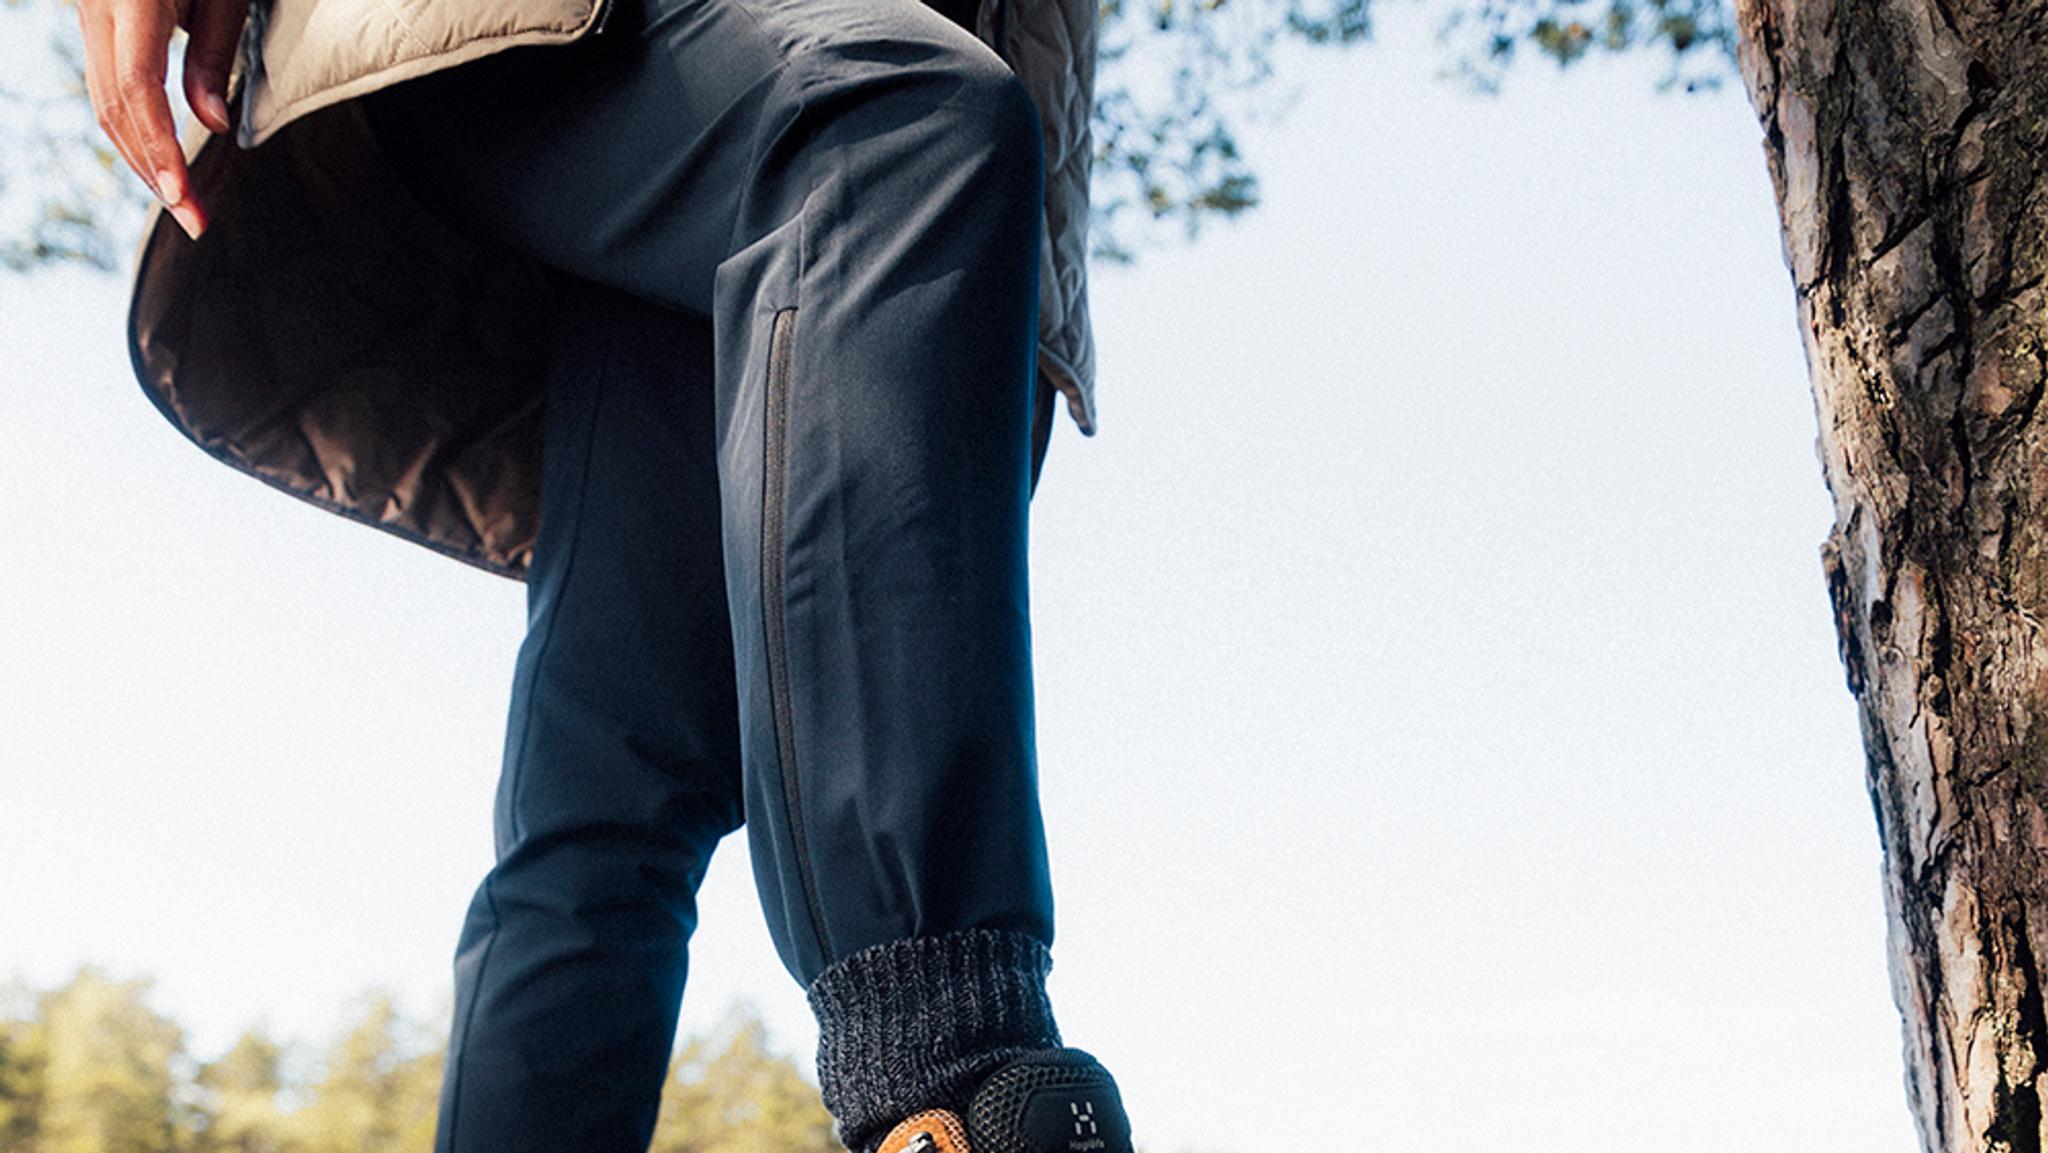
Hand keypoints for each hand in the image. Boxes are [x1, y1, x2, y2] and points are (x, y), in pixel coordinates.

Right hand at [77, 0, 250, 239]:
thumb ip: (212, 55)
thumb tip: (209, 125)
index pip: (136, 87)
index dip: (158, 147)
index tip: (182, 197)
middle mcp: (97, 8)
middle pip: (113, 105)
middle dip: (152, 170)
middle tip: (195, 222)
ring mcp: (89, 14)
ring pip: (103, 101)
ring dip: (141, 158)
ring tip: (183, 204)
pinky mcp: (96, 22)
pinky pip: (107, 85)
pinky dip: (133, 130)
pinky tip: (161, 164)